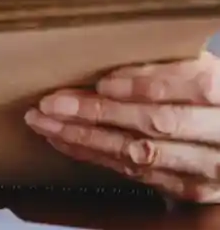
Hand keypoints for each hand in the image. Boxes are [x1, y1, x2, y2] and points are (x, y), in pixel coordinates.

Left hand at [25, 53, 219, 202]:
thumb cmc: (205, 95)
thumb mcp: (195, 70)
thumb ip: (166, 65)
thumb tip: (108, 57)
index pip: (190, 87)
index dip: (144, 85)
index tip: (103, 83)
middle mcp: (219, 135)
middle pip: (156, 123)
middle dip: (98, 112)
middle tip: (51, 102)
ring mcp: (204, 167)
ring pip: (139, 152)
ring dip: (84, 137)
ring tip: (44, 122)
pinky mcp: (186, 188)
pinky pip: (132, 171)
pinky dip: (92, 154)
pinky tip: (62, 140)